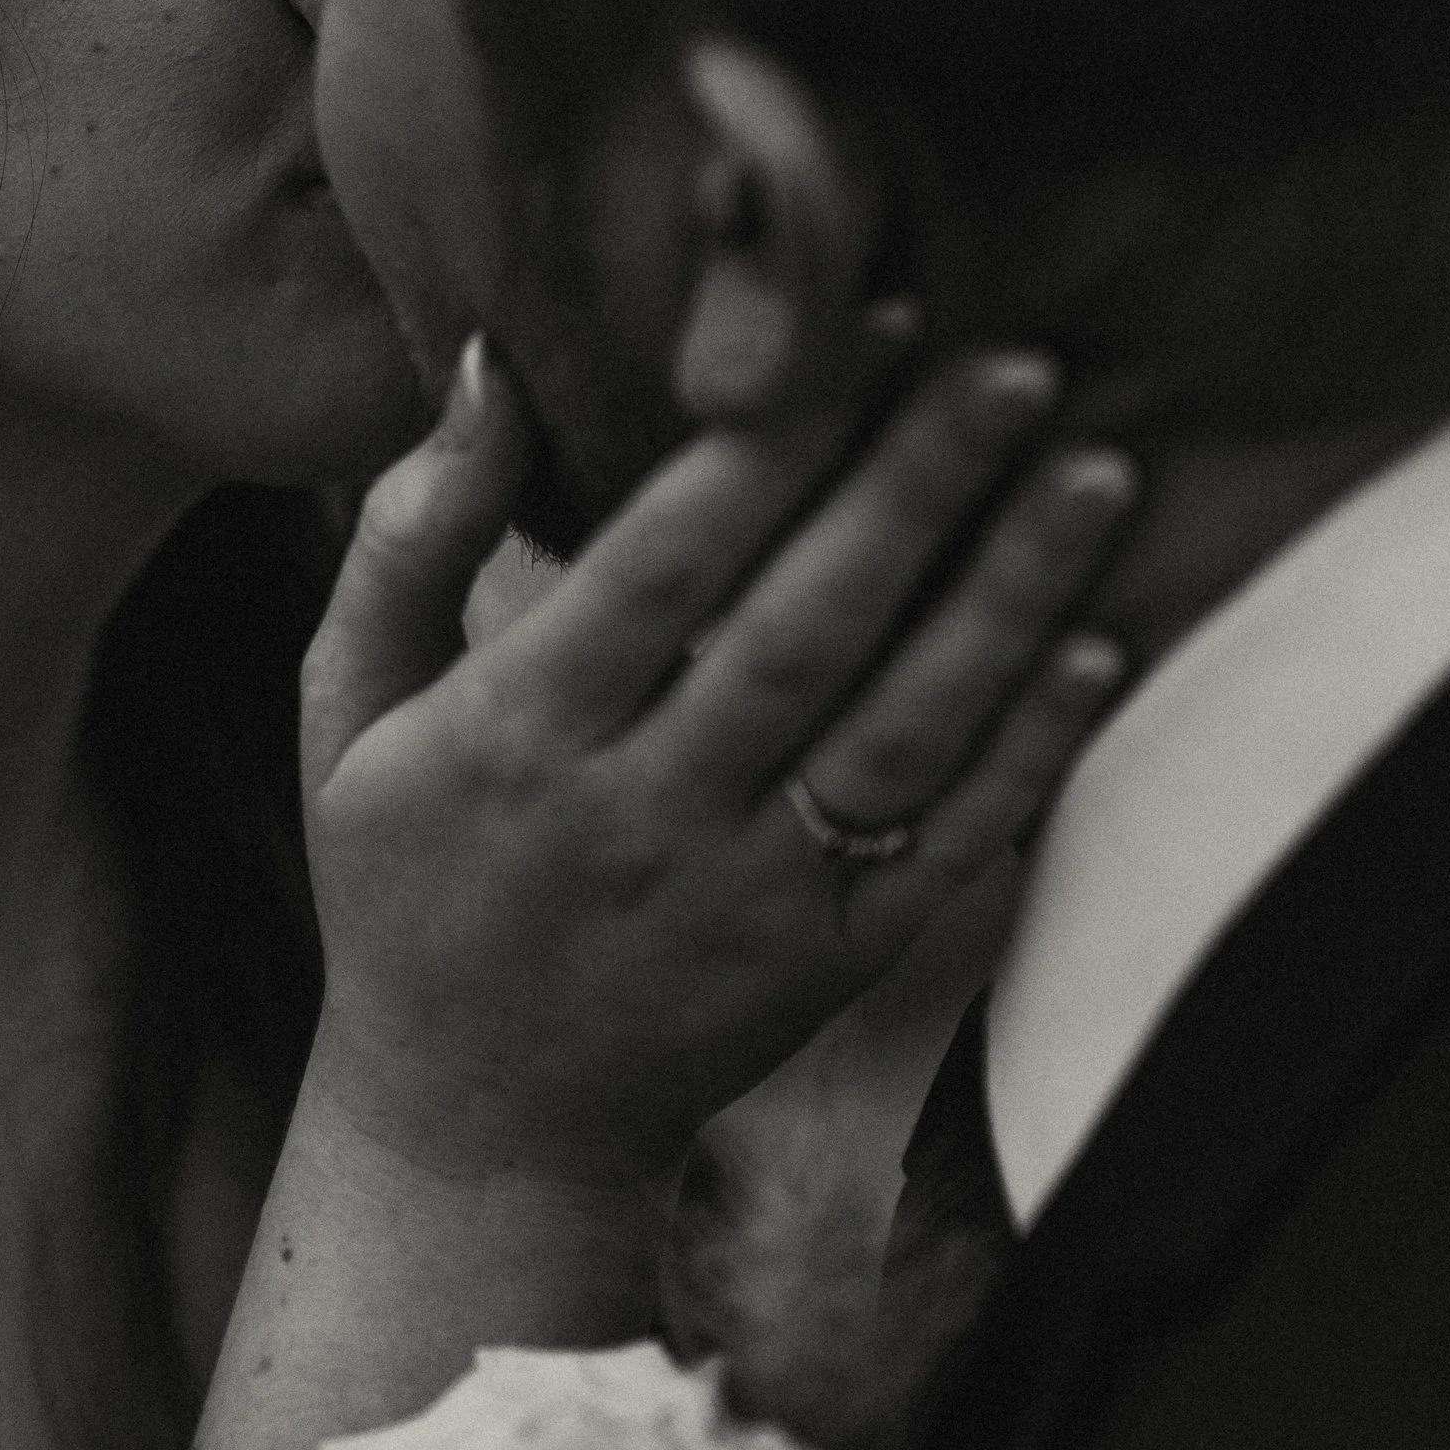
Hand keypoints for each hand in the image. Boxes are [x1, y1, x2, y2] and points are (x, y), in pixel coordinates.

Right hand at [300, 342, 1133, 1186]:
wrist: (478, 1124)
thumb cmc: (406, 874)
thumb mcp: (348, 705)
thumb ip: (413, 534)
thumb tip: (492, 359)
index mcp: (514, 740)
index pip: (658, 570)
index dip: (764, 448)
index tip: (860, 325)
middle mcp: (639, 821)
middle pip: (799, 637)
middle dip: (914, 494)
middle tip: (1017, 364)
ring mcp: (749, 903)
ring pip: (899, 737)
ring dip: (1005, 603)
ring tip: (1094, 472)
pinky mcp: (834, 967)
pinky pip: (949, 851)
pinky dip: (1031, 754)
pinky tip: (1101, 646)